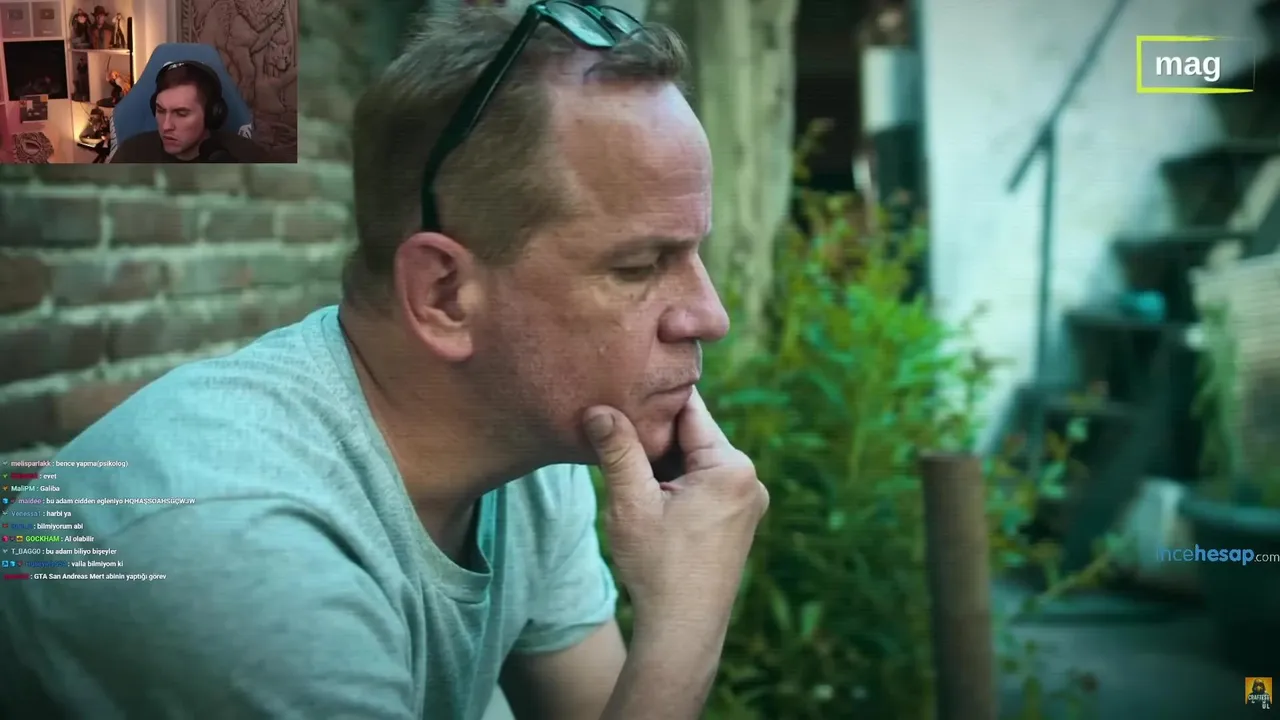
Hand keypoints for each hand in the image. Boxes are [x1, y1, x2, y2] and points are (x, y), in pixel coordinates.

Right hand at [583, 388, 768, 633]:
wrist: (683, 629)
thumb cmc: (658, 568)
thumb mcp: (631, 503)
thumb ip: (617, 450)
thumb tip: (598, 408)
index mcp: (731, 467)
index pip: (690, 411)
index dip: (654, 399)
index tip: (624, 384)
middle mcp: (750, 478)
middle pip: (694, 435)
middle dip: (656, 433)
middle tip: (615, 424)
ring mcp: (748, 500)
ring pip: (696, 459)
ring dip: (663, 459)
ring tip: (625, 459)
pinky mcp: (739, 519)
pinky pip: (705, 482)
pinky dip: (676, 480)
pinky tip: (647, 489)